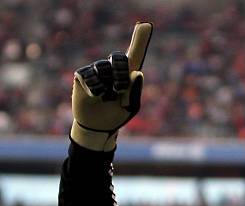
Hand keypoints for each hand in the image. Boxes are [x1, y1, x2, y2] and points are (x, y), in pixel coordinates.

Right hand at [70, 22, 152, 150]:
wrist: (98, 127)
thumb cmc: (116, 115)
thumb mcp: (130, 107)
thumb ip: (134, 91)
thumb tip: (138, 72)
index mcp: (127, 75)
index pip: (134, 54)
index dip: (140, 40)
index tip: (147, 25)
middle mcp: (112, 69)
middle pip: (118, 57)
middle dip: (120, 74)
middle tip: (118, 90)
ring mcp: (96, 70)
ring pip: (103, 68)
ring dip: (107, 86)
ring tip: (106, 97)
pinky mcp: (82, 75)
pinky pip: (91, 78)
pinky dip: (95, 91)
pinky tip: (95, 97)